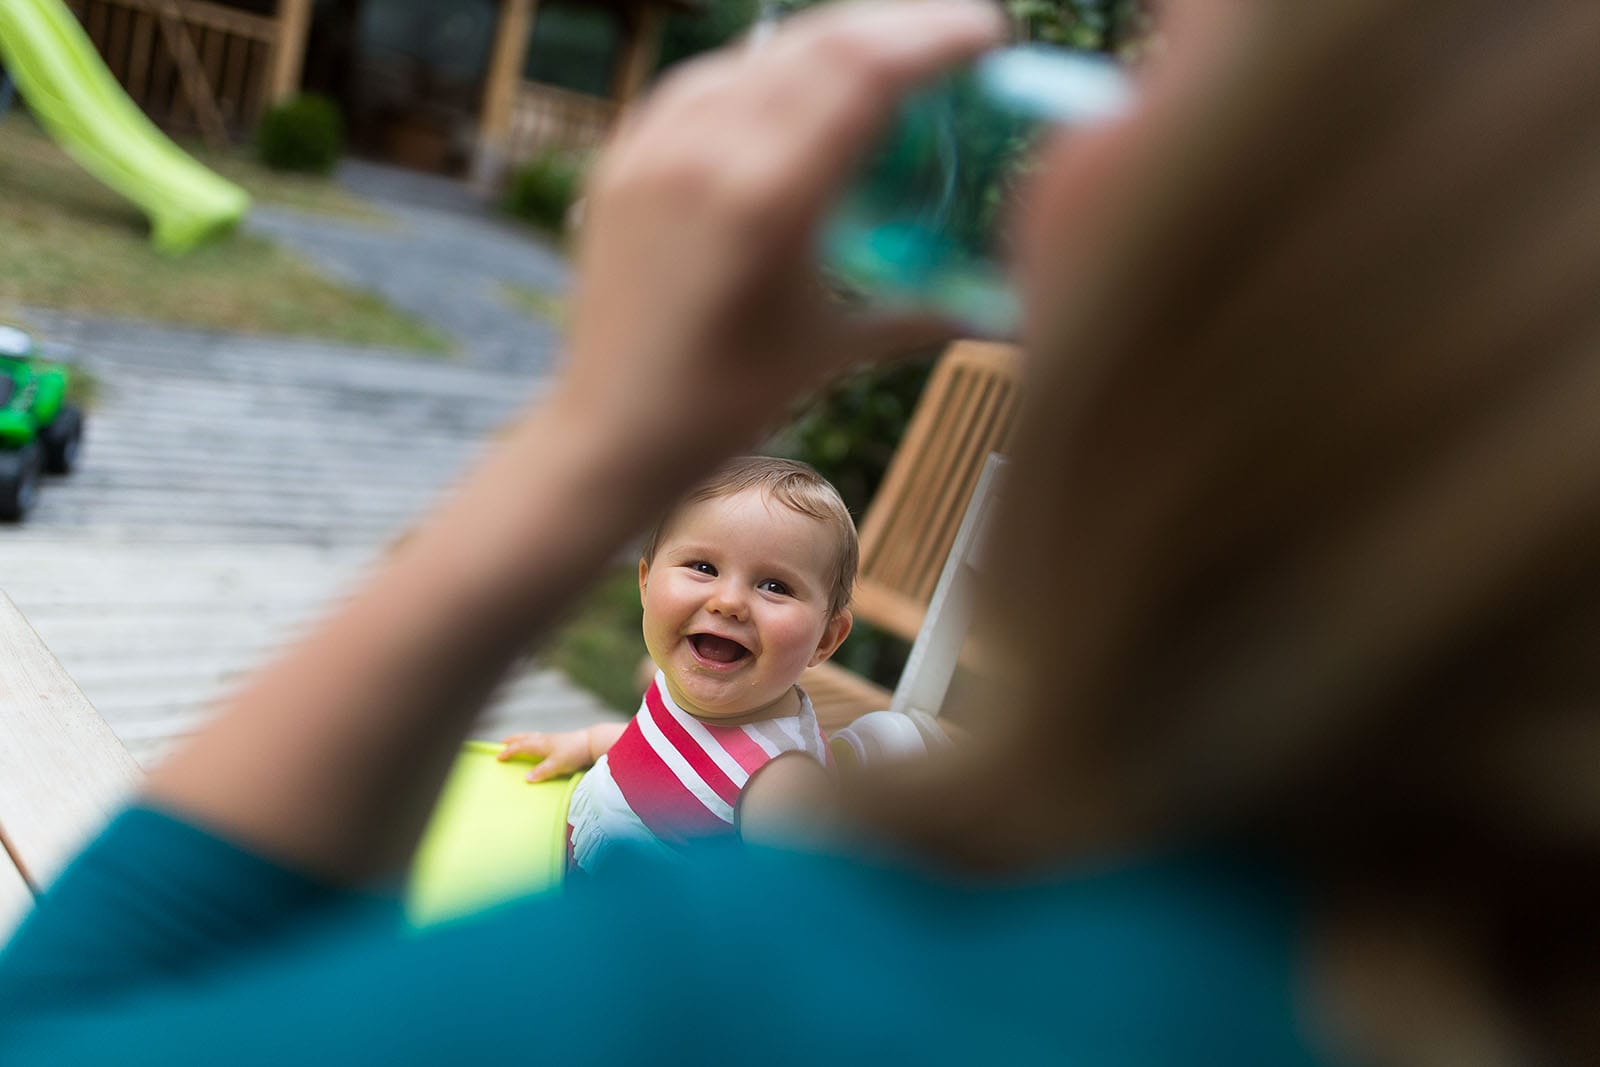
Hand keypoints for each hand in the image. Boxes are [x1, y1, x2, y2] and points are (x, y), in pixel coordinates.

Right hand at [497, 729, 595, 782]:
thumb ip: (541, 771)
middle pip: (524, 737)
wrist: (592, 743)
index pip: (520, 746)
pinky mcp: (560, 741)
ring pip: (532, 736)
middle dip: (512, 740)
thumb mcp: (557, 765)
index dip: (508, 751)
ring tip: (516, 741)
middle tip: (501, 742)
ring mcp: (553, 739)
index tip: (497, 757)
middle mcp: (544, 739)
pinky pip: (540, 739)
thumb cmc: (574, 753)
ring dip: (522, 738)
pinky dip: (533, 740)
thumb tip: (526, 778)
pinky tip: (538, 745)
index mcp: (540, 744)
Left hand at [559, 0, 1007, 448]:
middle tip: (952, 36)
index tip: (988, 33)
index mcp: (767, 199)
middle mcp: (707, 152)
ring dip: (833, 44)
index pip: (864, 73)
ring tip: (883, 59)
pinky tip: (795, 90)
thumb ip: (923, 311)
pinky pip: (706, 81)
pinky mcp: (625, 155)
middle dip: (898, 27)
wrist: (612, 433)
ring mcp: (656, 146)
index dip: (934, 37)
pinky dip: (765, 72)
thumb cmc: (728, 404)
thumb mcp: (835, 349)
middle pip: (820, 44)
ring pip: (762, 54)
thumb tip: (1007, 306)